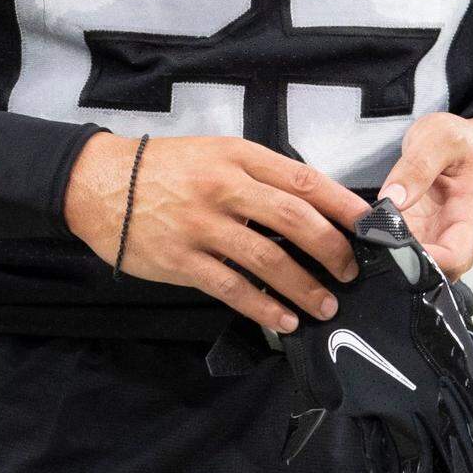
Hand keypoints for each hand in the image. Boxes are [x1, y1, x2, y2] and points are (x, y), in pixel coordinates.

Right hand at [64, 132, 370, 333]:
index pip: (304, 179)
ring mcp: (203, 225)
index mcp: (238, 156)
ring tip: (325, 306)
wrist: (102, 184)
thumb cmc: (167, 168)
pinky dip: (264, 307)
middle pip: (295, 220)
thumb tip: (311, 208)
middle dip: (333, 250)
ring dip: (304, 287)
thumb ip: (258, 175)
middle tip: (350, 272)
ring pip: (268, 260)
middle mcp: (224, 187)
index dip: (343, 205)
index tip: (370, 226)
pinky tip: (284, 320)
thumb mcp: (216, 153)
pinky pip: (233, 289)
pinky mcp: (183, 260)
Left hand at [378, 113, 472, 277]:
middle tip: (371, 249)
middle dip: (403, 266)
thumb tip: (394, 199)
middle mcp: (455, 233)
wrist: (466, 143)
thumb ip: (418, 166)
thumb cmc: (462, 142)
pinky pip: (400, 247)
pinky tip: (362, 237)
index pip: (457, 256)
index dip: (429, 262)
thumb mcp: (441, 139)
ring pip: (414, 263)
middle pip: (434, 269)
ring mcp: (435, 235)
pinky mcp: (417, 231)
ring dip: (389, 258)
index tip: (396, 252)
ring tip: (363, 243)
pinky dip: (382, 245)